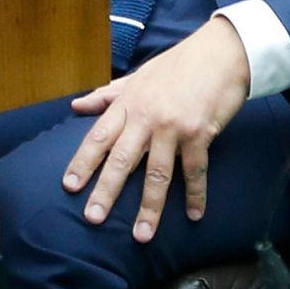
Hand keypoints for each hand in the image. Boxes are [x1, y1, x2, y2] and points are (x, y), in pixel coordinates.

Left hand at [62, 16, 250, 242]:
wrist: (220, 53)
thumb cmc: (177, 65)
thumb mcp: (137, 76)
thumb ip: (107, 95)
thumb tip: (76, 105)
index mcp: (128, 102)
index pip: (99, 136)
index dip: (83, 162)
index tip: (69, 186)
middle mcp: (146, 116)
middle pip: (122, 159)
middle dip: (107, 190)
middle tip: (93, 218)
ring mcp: (173, 126)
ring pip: (157, 173)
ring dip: (150, 207)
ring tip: (142, 235)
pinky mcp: (200, 133)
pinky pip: (194, 171)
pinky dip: (195, 195)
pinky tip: (193, 215)